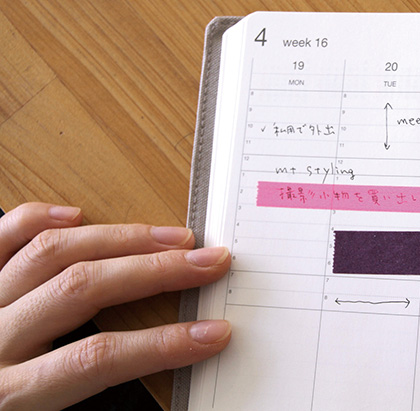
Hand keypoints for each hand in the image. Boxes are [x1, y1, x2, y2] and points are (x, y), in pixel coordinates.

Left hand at [0, 202, 230, 408]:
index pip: (99, 358)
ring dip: (120, 239)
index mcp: (7, 395)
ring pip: (51, 254)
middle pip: (84, 289)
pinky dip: (37, 220)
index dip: (163, 344)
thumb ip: (81, 399)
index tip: (211, 333)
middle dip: (157, 272)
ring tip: (169, 237)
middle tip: (207, 262)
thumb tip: (151, 373)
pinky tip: (77, 215)